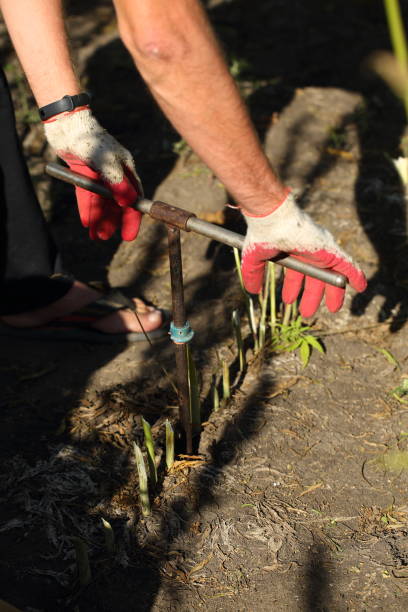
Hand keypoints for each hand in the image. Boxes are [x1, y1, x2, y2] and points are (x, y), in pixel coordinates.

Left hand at [44, 108, 142, 239]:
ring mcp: (99, 175)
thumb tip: (129, 203)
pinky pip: (87, 196)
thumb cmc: (91, 140)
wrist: (66, 125)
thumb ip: (118, 184)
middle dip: (113, 221)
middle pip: (117, 204)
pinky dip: (88, 208)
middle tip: (107, 238)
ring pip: (101, 202)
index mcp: (126, 169)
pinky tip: (87, 222)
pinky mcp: (84, 175)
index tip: (129, 234)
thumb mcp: (107, 164)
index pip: (134, 198)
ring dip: (99, 218)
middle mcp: (114, 174)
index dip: (133, 217)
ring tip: (96, 236)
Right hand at [241, 193, 366, 316]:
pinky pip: (347, 265)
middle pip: (315, 277)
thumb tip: (252, 291)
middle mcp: (308, 252)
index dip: (293, 288)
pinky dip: (355, 275)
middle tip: (307, 312)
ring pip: (331, 274)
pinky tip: (361, 287)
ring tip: (333, 308)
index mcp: (292, 252)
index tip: (289, 301)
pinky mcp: (330, 250)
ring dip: (333, 292)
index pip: (297, 273)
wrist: (272, 219)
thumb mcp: (255, 259)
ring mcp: (320, 251)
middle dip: (312, 295)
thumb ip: (254, 275)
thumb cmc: (263, 234)